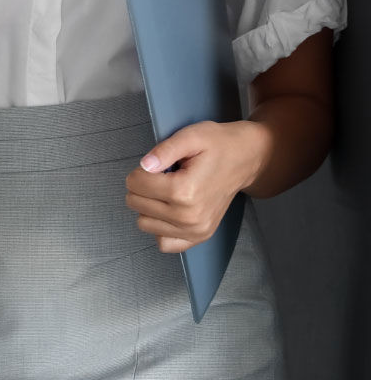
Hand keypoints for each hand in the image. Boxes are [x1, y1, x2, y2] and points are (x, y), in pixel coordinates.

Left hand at [125, 119, 265, 252]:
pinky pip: (164, 243)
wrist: (243, 160)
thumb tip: (144, 165)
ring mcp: (195, 231)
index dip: (139, 169)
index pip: (136, 184)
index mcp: (184, 191)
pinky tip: (168, 209)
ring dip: (148, 205)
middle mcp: (189, 217)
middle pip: (136, 203)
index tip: (155, 164)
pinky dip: (159, 226)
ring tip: (165, 190)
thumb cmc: (216, 145)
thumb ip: (164, 150)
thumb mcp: (190, 136)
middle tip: (160, 175)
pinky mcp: (199, 237)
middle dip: (141, 186)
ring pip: (145, 222)